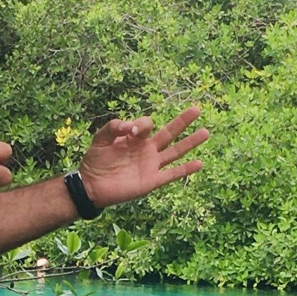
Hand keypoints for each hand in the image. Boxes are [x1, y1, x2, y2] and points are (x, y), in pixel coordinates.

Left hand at [76, 106, 205, 209]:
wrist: (91, 186)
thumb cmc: (94, 162)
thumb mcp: (100, 139)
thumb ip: (112, 127)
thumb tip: (129, 126)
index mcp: (135, 139)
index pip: (147, 125)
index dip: (141, 124)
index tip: (129, 131)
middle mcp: (146, 150)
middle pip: (169, 133)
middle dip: (182, 121)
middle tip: (197, 109)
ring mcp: (151, 165)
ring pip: (175, 152)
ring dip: (190, 142)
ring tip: (205, 132)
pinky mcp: (151, 181)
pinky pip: (172, 174)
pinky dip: (185, 169)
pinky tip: (199, 163)